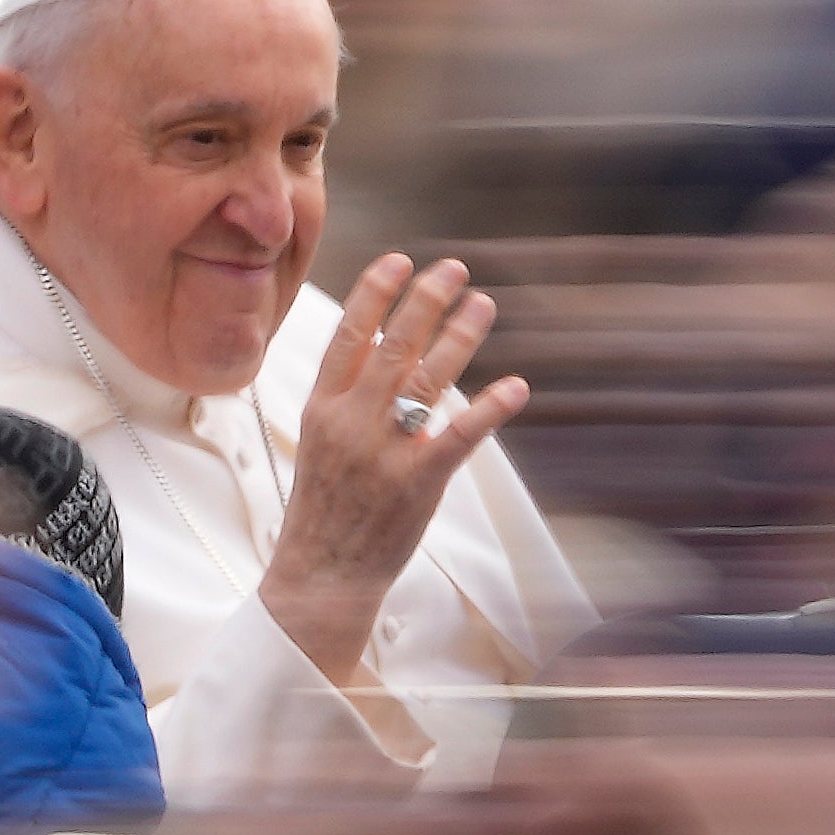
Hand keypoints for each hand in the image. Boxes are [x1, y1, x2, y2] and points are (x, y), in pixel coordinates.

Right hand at [260, 254, 529, 686]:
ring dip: (461, 335)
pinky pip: (459, 435)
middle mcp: (351, 421)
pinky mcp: (417, 482)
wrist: (320, 574)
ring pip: (428, 378)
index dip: (374, 293)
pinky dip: (491, 407)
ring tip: (483, 303)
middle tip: (454, 269)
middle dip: (425, 300)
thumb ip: (345, 395)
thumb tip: (375, 345)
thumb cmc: (323, 508)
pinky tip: (516, 385)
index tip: (399, 260)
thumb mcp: (318, 442)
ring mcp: (384, 451)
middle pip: (393, 345)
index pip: (347, 336)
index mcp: (322, 408)